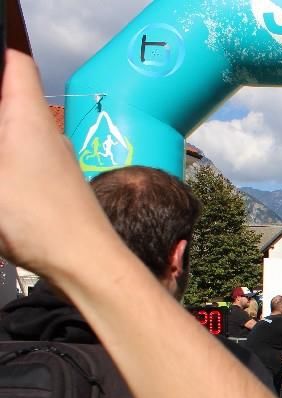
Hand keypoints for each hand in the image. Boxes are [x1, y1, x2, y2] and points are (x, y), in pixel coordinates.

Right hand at [0, 52, 116, 276]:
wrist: (87, 264)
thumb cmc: (39, 221)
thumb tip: (3, 152)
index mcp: (28, 117)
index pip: (15, 63)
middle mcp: (47, 133)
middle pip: (11, 96)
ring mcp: (53, 160)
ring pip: (17, 132)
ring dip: (2, 136)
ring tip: (0, 167)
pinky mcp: (55, 186)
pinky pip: (24, 160)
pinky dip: (8, 161)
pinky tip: (3, 184)